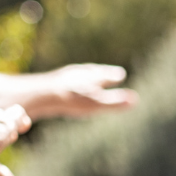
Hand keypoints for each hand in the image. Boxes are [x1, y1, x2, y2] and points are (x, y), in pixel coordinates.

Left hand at [23, 64, 137, 118]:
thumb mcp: (95, 103)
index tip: (120, 74)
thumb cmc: (70, 99)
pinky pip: (63, 81)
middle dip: (101, 73)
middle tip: (109, 72)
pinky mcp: (49, 83)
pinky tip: (66, 87)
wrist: (40, 93)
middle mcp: (78, 73)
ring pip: (78, 75)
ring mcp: (63, 77)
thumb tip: (135, 100)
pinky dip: (70, 83)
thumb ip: (114, 102)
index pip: (106, 75)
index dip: (113, 76)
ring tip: (88, 77)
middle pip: (93, 72)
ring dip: (86, 76)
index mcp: (91, 77)